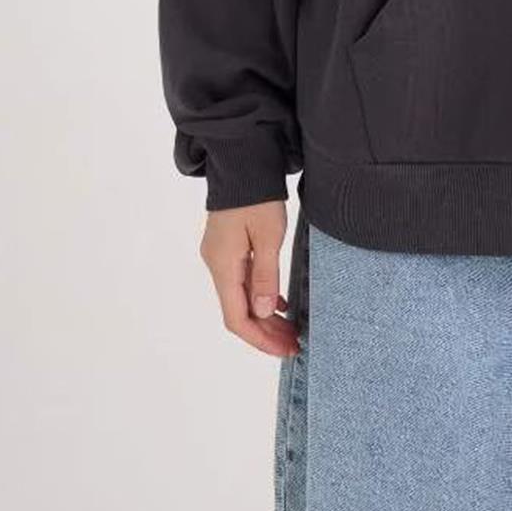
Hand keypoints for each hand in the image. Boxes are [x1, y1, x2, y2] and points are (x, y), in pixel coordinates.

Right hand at [200, 198, 299, 356]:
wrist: (242, 160)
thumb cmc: (257, 195)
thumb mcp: (267, 235)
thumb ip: (265, 276)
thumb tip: (264, 313)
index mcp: (223, 265)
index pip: (236, 318)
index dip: (260, 339)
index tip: (285, 349)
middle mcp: (216, 264)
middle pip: (238, 311)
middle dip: (266, 332)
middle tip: (294, 344)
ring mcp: (220, 255)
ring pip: (241, 297)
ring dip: (264, 315)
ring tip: (291, 329)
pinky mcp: (228, 246)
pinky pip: (242, 281)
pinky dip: (261, 295)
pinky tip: (280, 303)